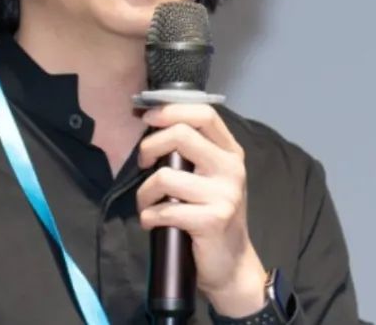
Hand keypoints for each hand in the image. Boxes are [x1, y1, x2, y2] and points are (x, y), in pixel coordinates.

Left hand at [135, 104, 266, 317]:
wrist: (232, 264)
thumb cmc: (213, 215)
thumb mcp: (210, 178)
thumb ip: (192, 152)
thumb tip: (151, 123)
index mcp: (231, 152)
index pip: (204, 114)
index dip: (171, 110)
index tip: (148, 118)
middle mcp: (231, 168)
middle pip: (181, 134)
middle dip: (149, 147)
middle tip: (142, 163)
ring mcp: (225, 194)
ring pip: (164, 176)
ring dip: (144, 193)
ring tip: (148, 205)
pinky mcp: (213, 220)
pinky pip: (164, 210)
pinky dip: (149, 216)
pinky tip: (153, 222)